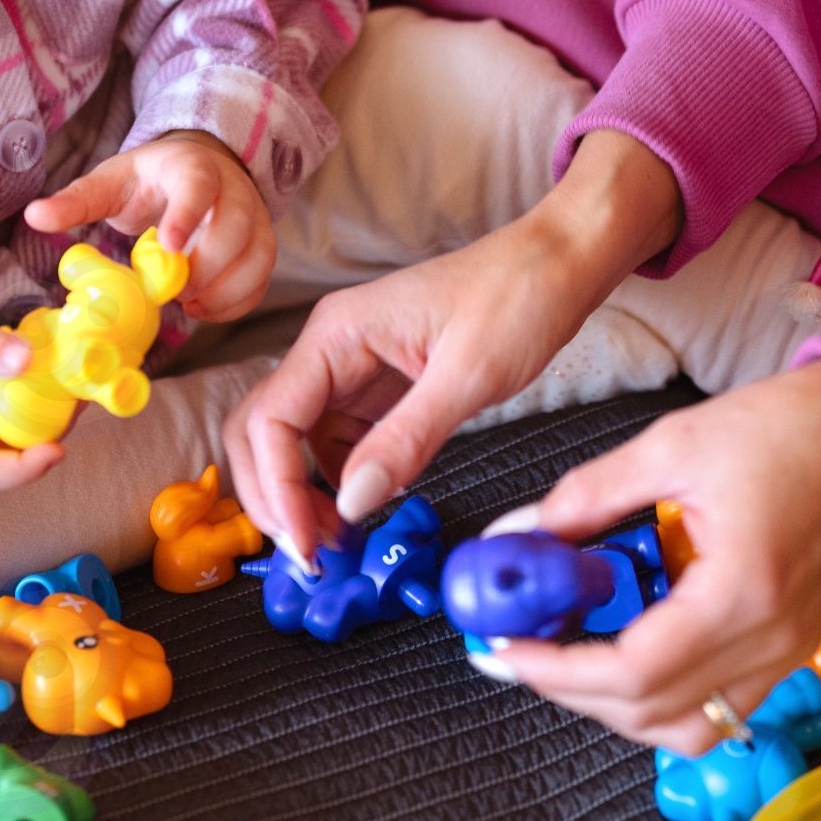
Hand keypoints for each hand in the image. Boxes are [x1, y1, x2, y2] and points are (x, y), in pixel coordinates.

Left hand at [24, 131, 273, 323]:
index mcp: (190, 167)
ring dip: (226, 289)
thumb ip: (76, 200)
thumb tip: (34, 215)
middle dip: (208, 266)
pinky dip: (236, 302)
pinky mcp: (261, 246)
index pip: (198, 185)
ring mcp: (254, 218)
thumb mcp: (110, 183)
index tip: (168, 247)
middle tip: (175, 290)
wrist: (195, 172)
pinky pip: (262, 279)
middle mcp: (232, 189)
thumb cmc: (148, 181)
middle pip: (237, 226)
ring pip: (259, 256)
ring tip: (189, 304)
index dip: (187, 215)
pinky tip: (204, 310)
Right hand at [223, 130, 683, 559]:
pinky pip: (337, 442)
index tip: (306, 543)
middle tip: (312, 555)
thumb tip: (352, 503)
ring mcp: (351, 368)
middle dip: (274, 496)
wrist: (558, 265)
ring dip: (304, 496)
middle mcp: (331, 348)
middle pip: (262, 431)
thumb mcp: (469, 376)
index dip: (276, 488)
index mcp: (337, 332)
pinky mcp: (377, 387)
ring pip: (295, 442)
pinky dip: (341, 482)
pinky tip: (370, 506)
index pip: (270, 418)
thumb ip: (406, 441)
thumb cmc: (519, 297)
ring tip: (342, 542)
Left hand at [475, 366, 820, 754]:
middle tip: (519, 652)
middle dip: (572, 691)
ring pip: (686, 728)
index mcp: (742, 592)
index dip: (558, 671)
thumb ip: (587, 497)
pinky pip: (715, 708)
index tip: (505, 651)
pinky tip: (619, 654)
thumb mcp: (669, 447)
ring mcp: (785, 653)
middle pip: (653, 713)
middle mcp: (769, 640)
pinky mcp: (786, 650)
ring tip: (565, 658)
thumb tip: (520, 537)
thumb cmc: (785, 432)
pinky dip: (659, 698)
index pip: (634, 672)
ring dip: (615, 706)